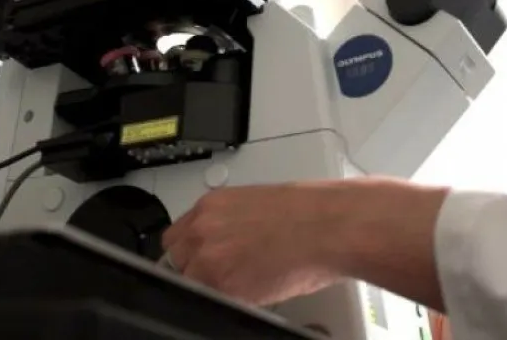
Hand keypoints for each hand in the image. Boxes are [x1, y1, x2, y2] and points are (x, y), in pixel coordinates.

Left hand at [161, 177, 449, 311]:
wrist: (331, 226)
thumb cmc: (309, 213)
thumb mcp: (256, 205)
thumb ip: (229, 222)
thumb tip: (225, 242)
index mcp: (211, 205)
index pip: (176, 236)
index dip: (189, 252)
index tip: (199, 260)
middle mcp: (204, 228)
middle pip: (175, 259)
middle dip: (193, 268)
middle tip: (219, 274)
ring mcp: (210, 258)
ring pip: (189, 282)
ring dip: (208, 285)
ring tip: (243, 282)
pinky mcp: (223, 285)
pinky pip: (210, 301)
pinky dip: (227, 300)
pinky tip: (252, 292)